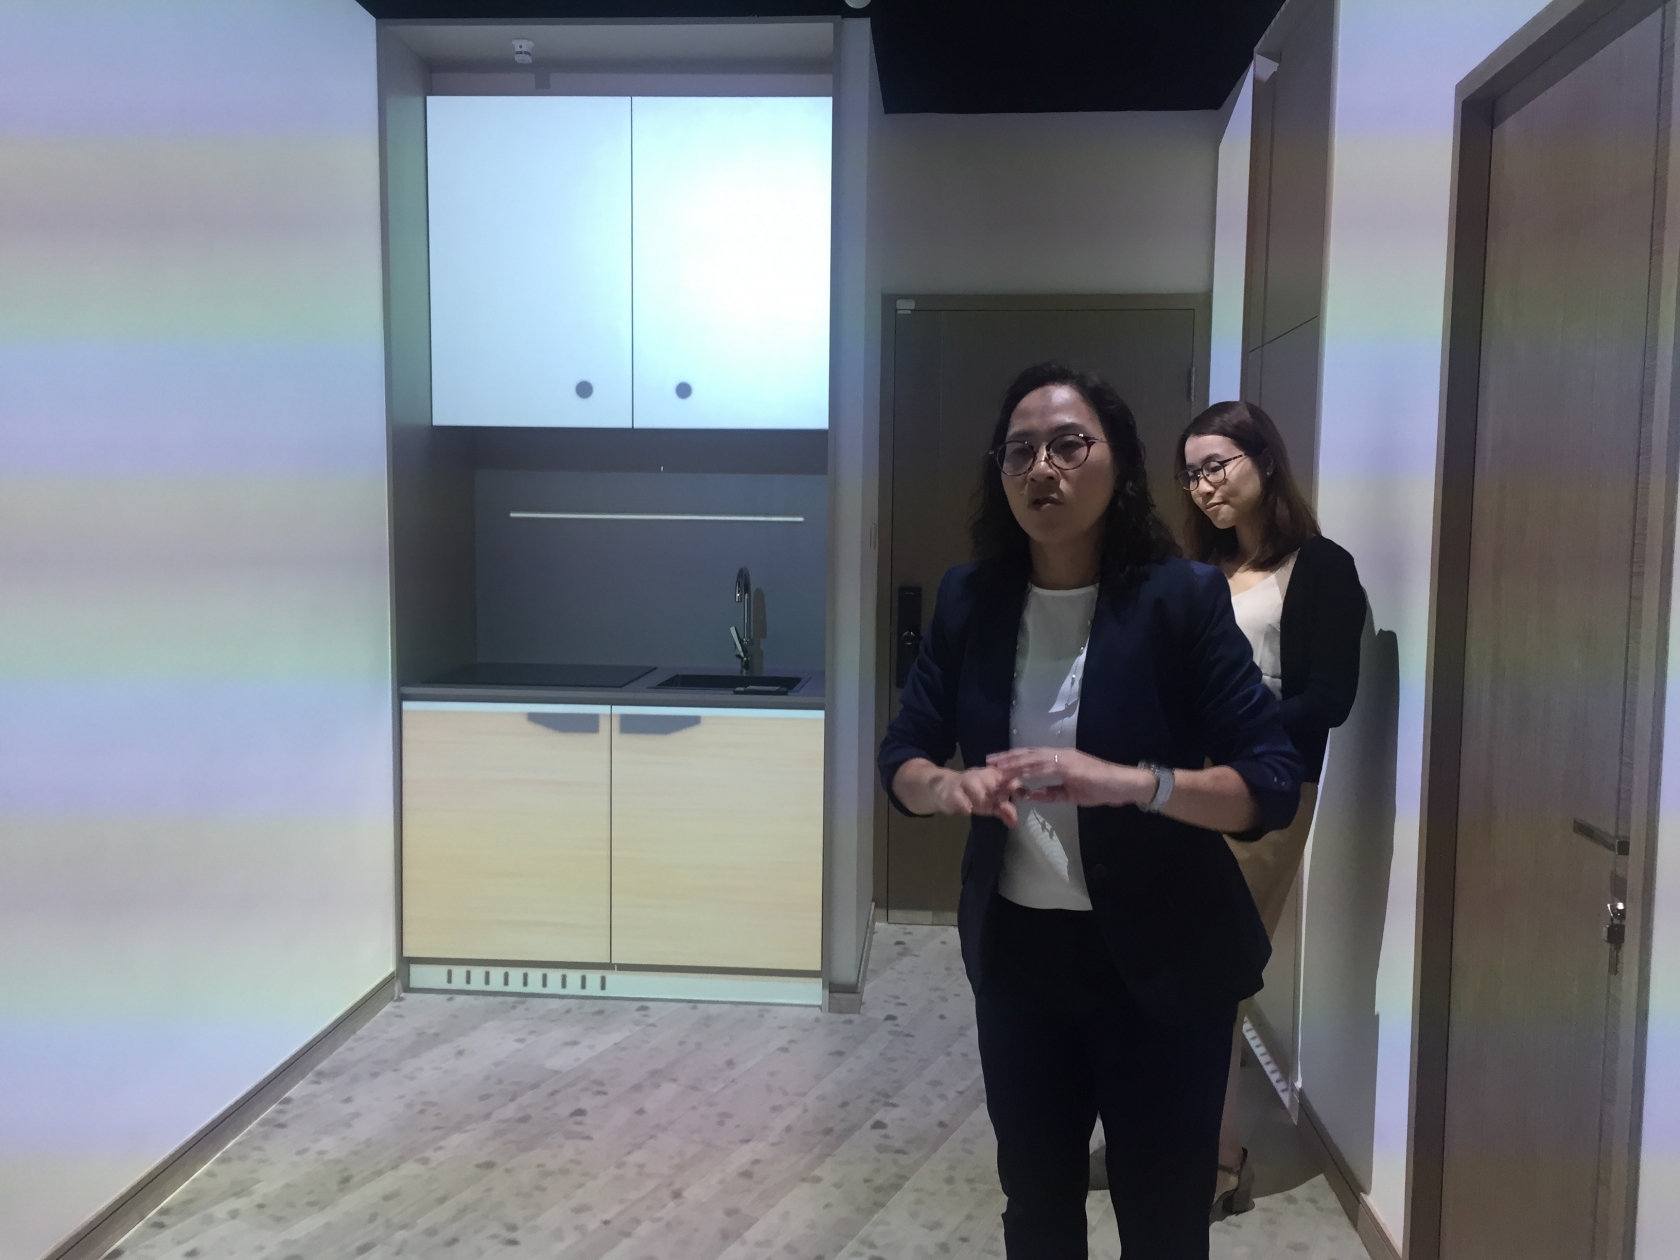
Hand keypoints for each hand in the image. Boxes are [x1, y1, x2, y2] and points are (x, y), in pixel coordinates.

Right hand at [932, 765, 1021, 826]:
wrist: (945, 789)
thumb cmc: (974, 795)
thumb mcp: (992, 803)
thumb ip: (1005, 810)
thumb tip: (1015, 822)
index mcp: (995, 776)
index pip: (1009, 777)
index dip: (1017, 786)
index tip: (1025, 796)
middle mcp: (981, 775)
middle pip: (992, 780)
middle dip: (997, 792)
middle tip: (1002, 805)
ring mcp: (965, 782)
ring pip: (973, 784)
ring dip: (980, 796)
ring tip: (983, 807)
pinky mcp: (952, 791)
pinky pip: (958, 796)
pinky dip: (963, 803)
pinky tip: (967, 811)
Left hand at [984, 747, 1156, 808]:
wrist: (1122, 785)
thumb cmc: (1100, 788)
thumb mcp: (1071, 793)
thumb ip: (1051, 792)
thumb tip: (1030, 794)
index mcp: (1060, 759)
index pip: (1032, 757)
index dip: (1014, 759)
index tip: (997, 763)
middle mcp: (1060, 755)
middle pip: (1028, 754)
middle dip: (1008, 758)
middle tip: (989, 761)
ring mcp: (1065, 759)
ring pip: (1034, 759)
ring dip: (1014, 763)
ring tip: (998, 766)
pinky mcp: (1071, 766)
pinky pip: (1046, 768)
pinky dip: (1031, 770)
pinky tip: (1018, 774)